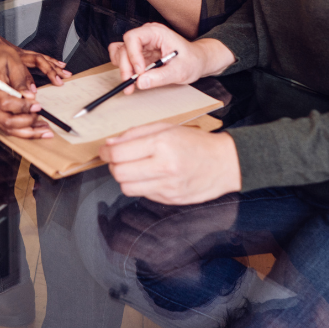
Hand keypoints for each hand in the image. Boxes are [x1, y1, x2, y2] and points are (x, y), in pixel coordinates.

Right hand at [0, 39, 69, 138]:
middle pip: (5, 121)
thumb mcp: (13, 61)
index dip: (23, 107)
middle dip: (27, 124)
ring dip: (27, 132)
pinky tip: (35, 128)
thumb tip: (29, 96)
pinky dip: (21, 130)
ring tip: (44, 130)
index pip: (5, 103)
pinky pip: (6, 126)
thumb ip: (20, 80)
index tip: (38, 106)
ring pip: (6, 128)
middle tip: (44, 122)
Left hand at [99, 123, 241, 203]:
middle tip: (117, 159)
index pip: (119, 154)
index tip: (104, 151)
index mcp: (162, 144)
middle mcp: (164, 166)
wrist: (224, 163)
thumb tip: (110, 144)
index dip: (105, 153)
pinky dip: (141, 185)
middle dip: (113, 165)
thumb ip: (136, 134)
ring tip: (133, 168)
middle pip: (119, 173)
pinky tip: (150, 176)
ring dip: (125, 177)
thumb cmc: (195, 142)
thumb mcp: (166, 128)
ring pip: (127, 188)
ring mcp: (168, 186)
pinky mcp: (171, 199)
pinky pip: (143, 194)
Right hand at [108, 22, 231, 89]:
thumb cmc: (192, 61)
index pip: (133, 37)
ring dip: (123, 68)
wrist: (197, 62)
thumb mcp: (180, 71)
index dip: (133, 55)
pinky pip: (123, 57)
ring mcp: (142, 44)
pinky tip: (132, 78)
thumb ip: (160, 77)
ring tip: (132, 83)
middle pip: (124, 47)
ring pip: (120, 52)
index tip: (139, 72)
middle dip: (126, 67)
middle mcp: (146, 35)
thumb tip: (140, 82)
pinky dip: (124, 68)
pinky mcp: (139, 53)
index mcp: (157, 33)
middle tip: (131, 84)